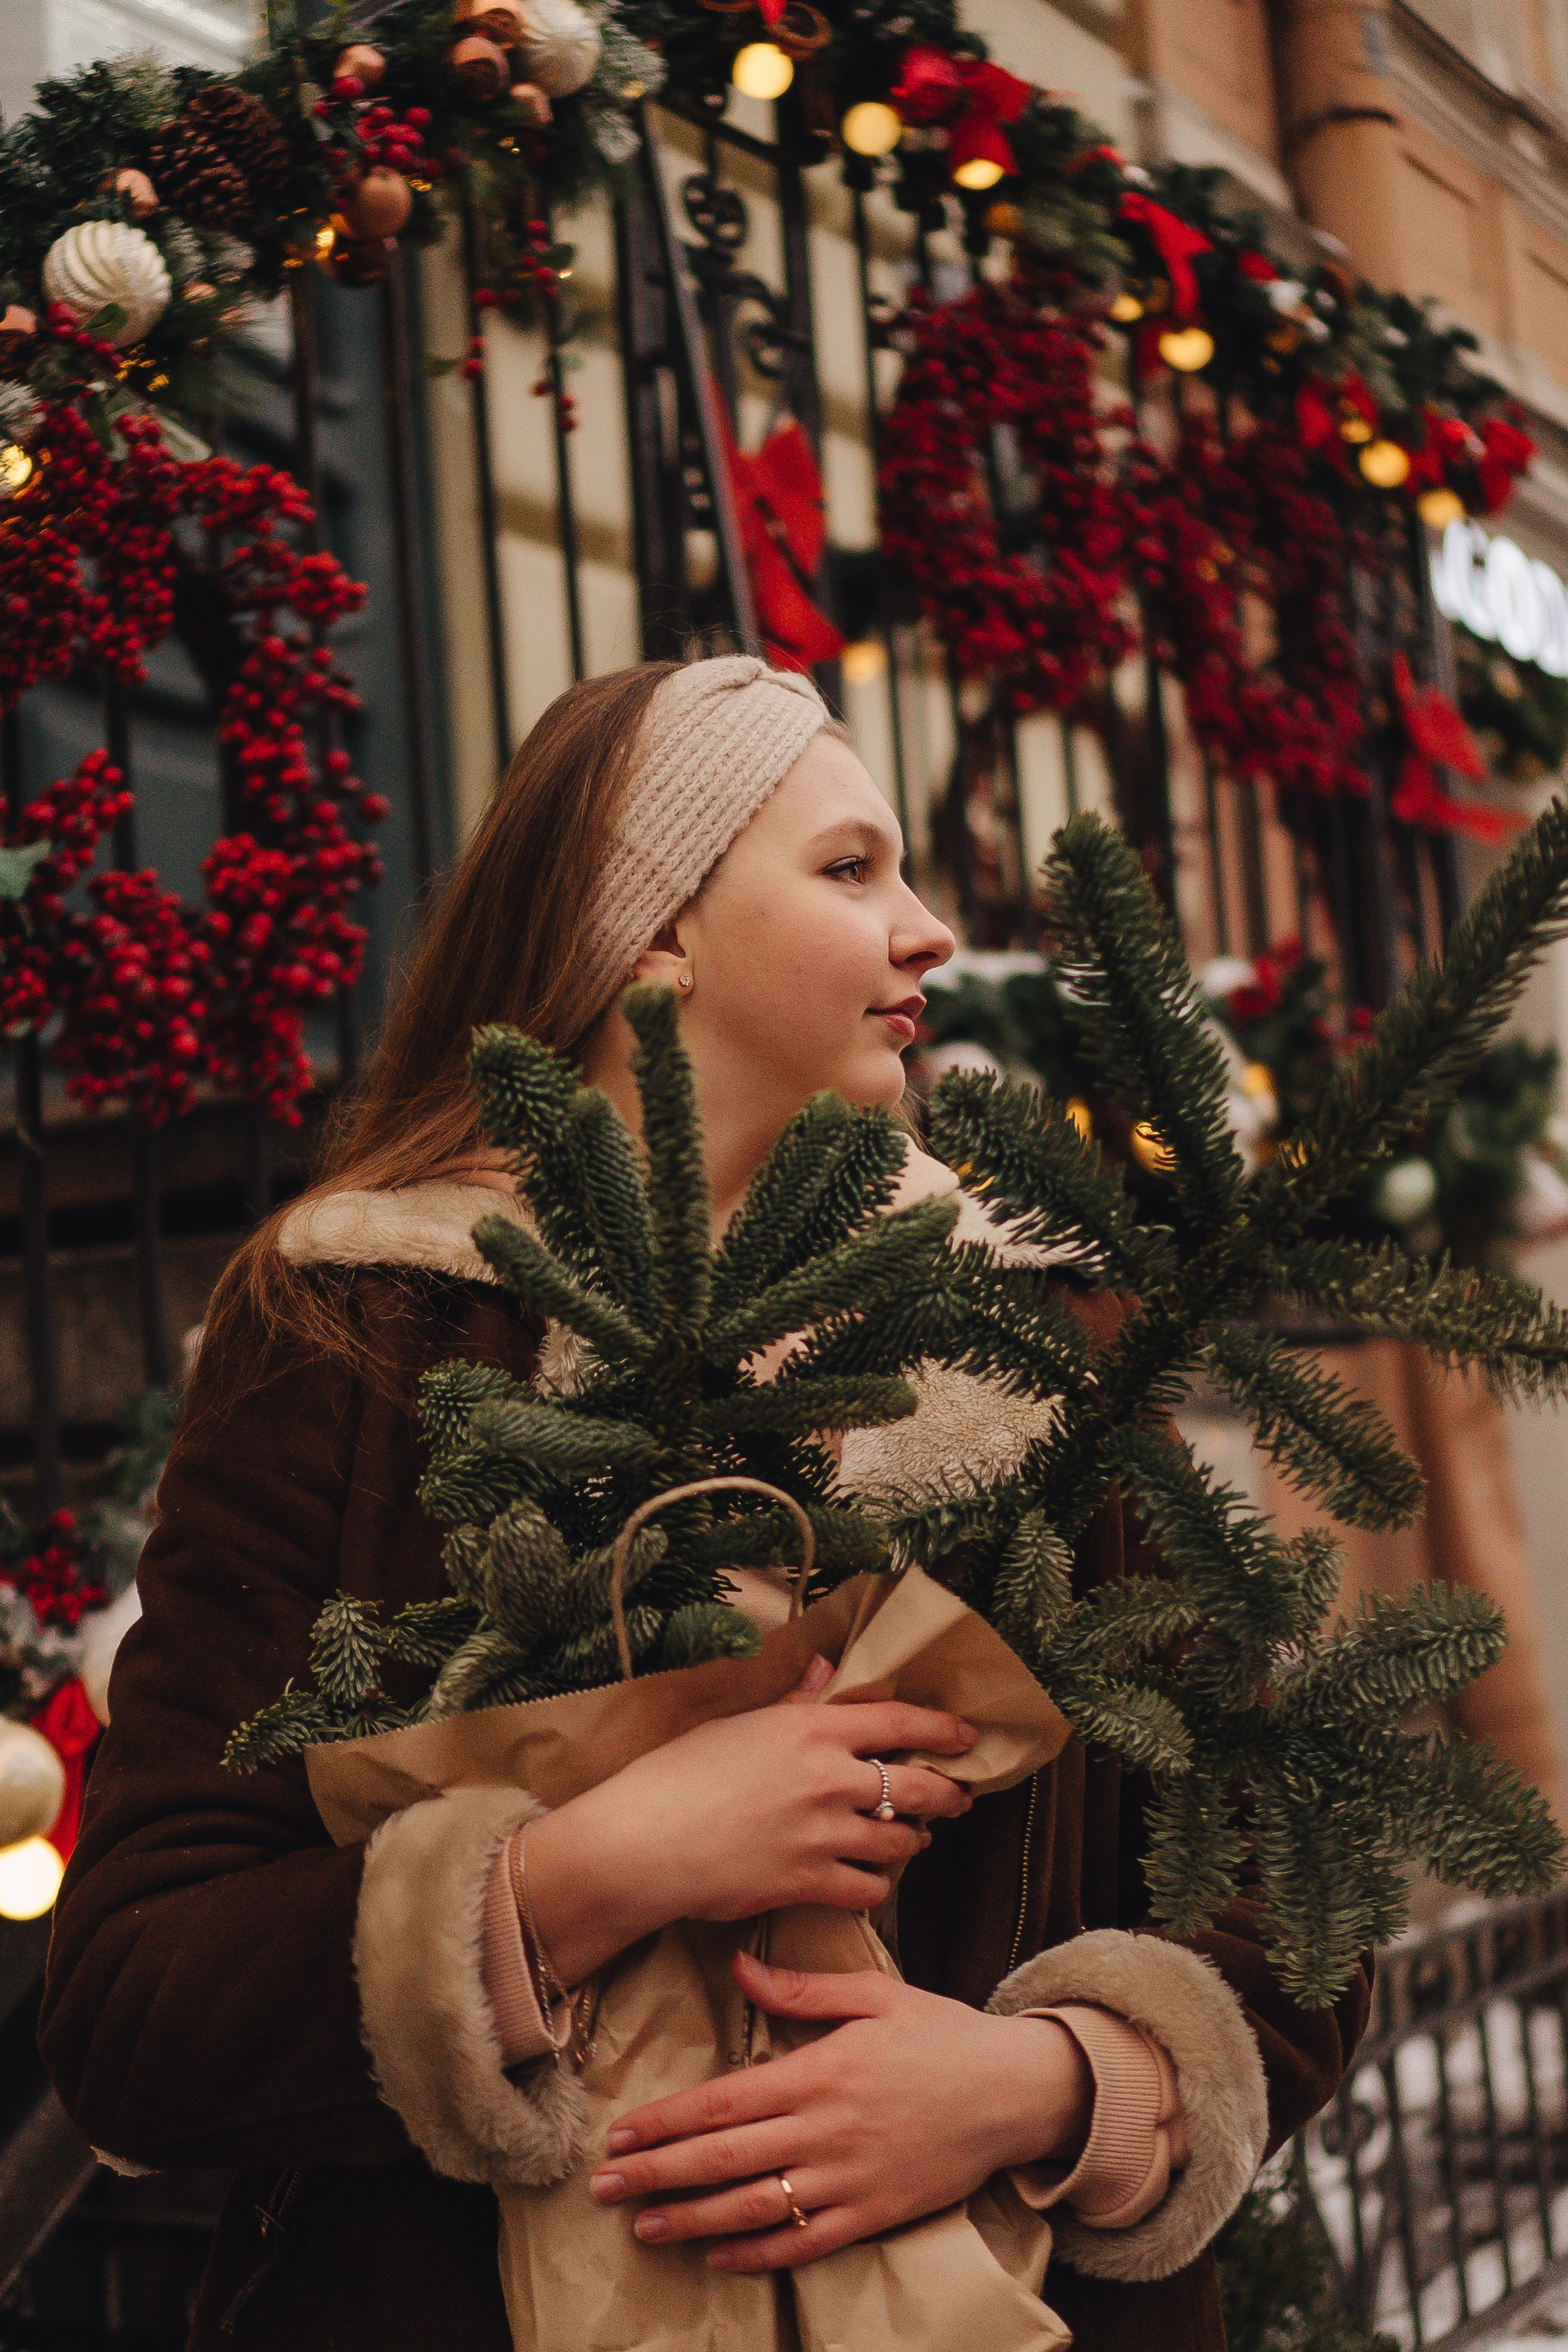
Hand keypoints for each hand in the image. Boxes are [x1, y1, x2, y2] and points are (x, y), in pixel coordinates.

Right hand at [522, 1658, 976, 1983]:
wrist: (642, 1843)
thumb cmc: (678, 1774)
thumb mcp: (737, 1723)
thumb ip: (793, 1701)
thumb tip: (826, 1668)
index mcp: (811, 1728)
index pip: (900, 1723)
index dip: (943, 1729)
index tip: (967, 1736)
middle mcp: (828, 1778)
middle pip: (916, 1785)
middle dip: (947, 1794)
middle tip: (958, 1798)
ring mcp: (822, 1834)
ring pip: (899, 1841)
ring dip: (914, 1841)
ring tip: (916, 1840)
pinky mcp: (809, 1883)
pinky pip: (869, 1888)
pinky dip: (878, 1884)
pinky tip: (873, 1878)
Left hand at [588, 1949, 1093, 2270]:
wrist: (1016, 2090)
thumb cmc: (942, 2035)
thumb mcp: (875, 1994)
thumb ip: (802, 1987)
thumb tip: (740, 1968)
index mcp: (821, 2071)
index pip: (723, 2101)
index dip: (666, 2120)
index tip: (621, 2131)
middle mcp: (827, 2129)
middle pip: (724, 2158)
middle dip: (657, 2173)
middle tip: (604, 2185)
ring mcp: (850, 2178)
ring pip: (755, 2206)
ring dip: (692, 2219)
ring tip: (644, 2226)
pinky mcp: (875, 2213)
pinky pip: (804, 2242)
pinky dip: (757, 2253)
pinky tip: (717, 2256)